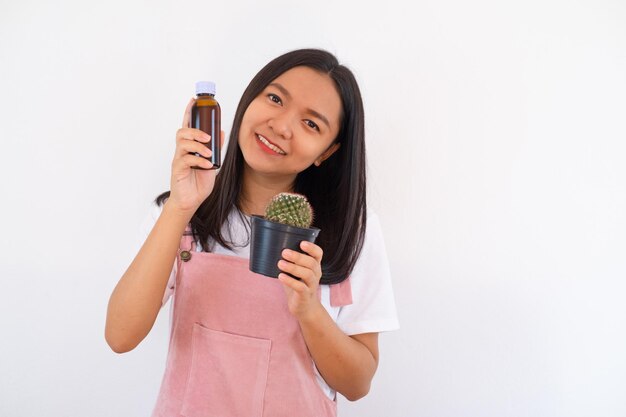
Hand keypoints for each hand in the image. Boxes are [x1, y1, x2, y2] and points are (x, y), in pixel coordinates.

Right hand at [168, 98, 224, 213]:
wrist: (191, 201)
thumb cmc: (198, 183)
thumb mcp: (212, 163)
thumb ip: (216, 148)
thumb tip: (222, 132)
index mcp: (189, 148)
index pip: (187, 126)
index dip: (189, 112)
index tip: (193, 100)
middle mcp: (182, 152)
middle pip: (182, 132)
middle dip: (195, 131)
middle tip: (208, 137)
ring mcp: (178, 160)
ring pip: (182, 144)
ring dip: (198, 146)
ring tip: (209, 153)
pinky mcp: (178, 170)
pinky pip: (186, 160)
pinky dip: (199, 161)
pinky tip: (207, 165)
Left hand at [277, 241, 323, 319]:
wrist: (304, 307)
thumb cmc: (298, 285)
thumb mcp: (295, 272)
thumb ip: (289, 262)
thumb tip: (272, 249)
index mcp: (314, 266)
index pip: (318, 253)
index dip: (312, 248)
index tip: (301, 243)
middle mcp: (316, 274)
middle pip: (312, 263)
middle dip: (298, 257)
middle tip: (284, 252)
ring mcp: (312, 285)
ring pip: (307, 274)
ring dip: (293, 268)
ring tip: (280, 264)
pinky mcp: (306, 295)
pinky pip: (301, 287)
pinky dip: (290, 281)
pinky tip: (281, 277)